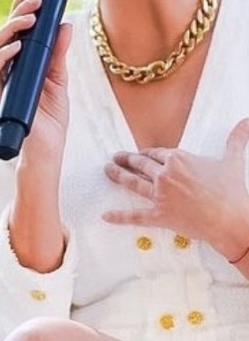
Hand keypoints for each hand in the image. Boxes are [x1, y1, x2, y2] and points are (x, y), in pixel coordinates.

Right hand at [0, 0, 71, 160]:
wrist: (48, 149)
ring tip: (29, 18)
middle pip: (4, 32)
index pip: (16, 29)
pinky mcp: (1, 95)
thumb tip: (65, 24)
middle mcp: (8, 68)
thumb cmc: (51, 118)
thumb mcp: (60, 79)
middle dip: (17, 11)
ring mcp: (2, 81)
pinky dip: (4, 55)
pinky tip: (19, 45)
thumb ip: (59, 53)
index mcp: (21, 62)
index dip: (21, 8)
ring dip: (10, 29)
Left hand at [103, 118, 248, 261]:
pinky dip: (120, 217)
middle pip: (140, 165)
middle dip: (127, 160)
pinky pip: (136, 216)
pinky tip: (106, 216)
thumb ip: (236, 139)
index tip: (141, 153)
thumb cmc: (233, 190)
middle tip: (115, 157)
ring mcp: (160, 195)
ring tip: (107, 170)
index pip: (155, 153)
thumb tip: (246, 121)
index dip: (147, 154)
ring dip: (117, 176)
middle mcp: (165, 175)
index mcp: (178, 159)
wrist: (233, 220)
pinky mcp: (160, 215)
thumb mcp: (232, 160)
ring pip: (133, 183)